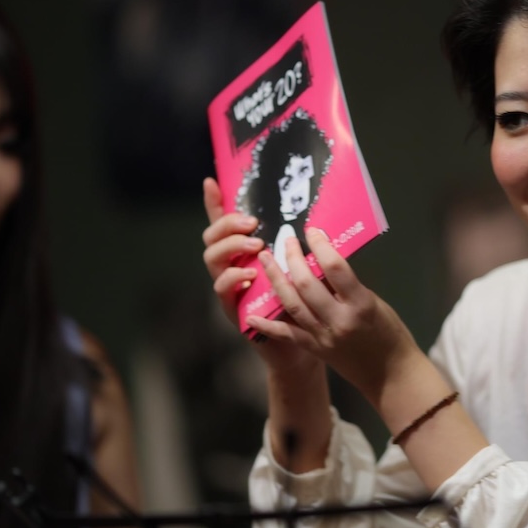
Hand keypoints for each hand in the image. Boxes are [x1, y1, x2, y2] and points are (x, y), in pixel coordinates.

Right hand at [201, 178, 317, 372]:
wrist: (300, 347)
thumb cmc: (304, 303)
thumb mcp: (304, 268)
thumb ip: (301, 246)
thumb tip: (316, 217)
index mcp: (246, 250)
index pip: (225, 221)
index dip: (214, 202)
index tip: (212, 181)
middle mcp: (232, 264)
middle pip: (212, 236)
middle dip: (227, 224)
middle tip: (252, 223)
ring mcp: (229, 286)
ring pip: (212, 259)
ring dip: (231, 247)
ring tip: (255, 246)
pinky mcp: (232, 307)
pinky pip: (221, 290)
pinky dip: (232, 279)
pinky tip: (247, 274)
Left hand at [249, 227, 424, 404]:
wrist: (391, 376)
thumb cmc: (390, 334)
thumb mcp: (375, 303)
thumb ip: (349, 287)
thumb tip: (324, 266)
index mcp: (360, 304)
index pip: (335, 268)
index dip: (320, 246)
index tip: (311, 231)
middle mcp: (339, 320)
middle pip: (307, 284)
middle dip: (292, 258)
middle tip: (285, 241)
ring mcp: (323, 336)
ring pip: (292, 304)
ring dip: (276, 280)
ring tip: (265, 260)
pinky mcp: (314, 349)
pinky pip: (286, 334)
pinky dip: (267, 325)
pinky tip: (251, 315)